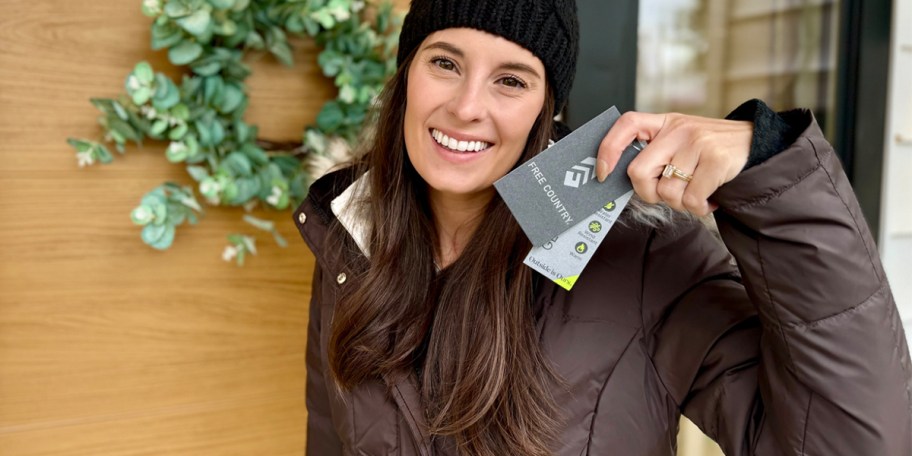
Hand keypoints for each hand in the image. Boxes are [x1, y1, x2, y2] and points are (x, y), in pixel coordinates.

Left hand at [595, 112, 752, 216]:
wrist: (759, 147)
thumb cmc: (711, 152)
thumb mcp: (681, 142)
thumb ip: (655, 154)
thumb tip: (620, 180)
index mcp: (665, 122)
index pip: (626, 124)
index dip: (608, 149)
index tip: (602, 173)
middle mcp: (679, 129)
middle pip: (639, 173)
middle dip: (650, 194)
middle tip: (669, 194)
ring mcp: (698, 143)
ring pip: (667, 192)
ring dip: (681, 203)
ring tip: (696, 192)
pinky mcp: (716, 160)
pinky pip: (691, 200)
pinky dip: (699, 208)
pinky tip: (709, 199)